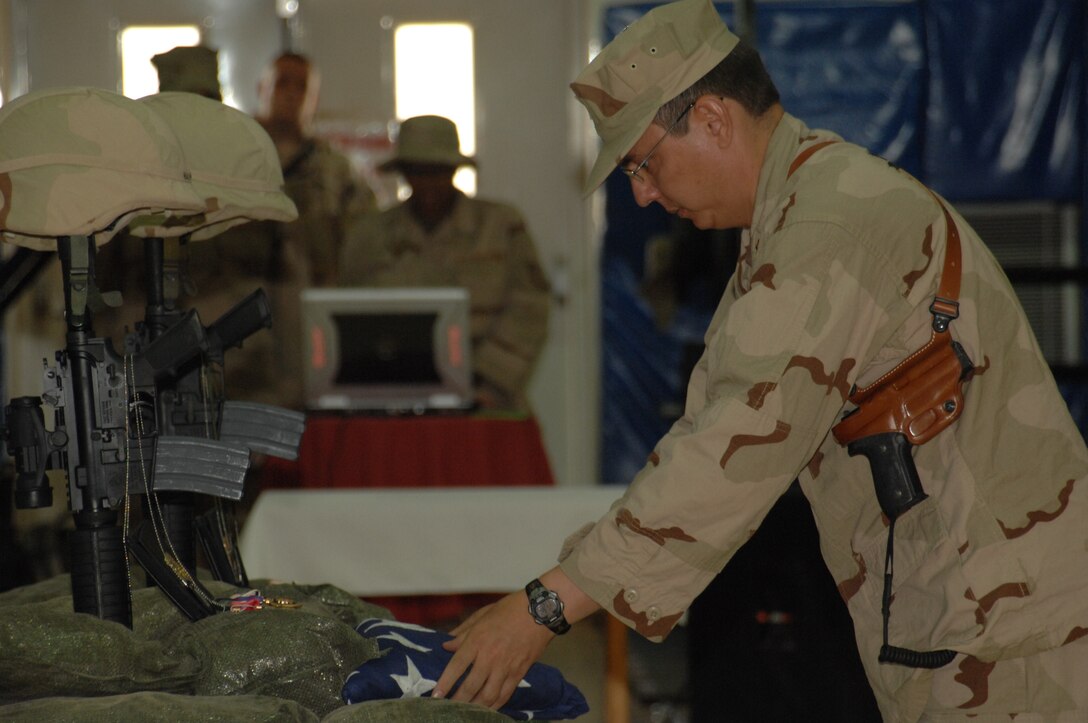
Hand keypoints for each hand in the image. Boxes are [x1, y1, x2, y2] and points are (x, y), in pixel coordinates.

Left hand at [432, 590, 552, 708]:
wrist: (541, 611)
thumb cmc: (510, 609)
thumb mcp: (482, 614)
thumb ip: (463, 632)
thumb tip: (446, 645)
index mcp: (477, 640)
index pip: (456, 666)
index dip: (444, 683)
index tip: (435, 695)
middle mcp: (490, 657)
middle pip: (470, 686)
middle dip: (456, 700)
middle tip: (447, 709)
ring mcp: (506, 667)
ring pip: (487, 695)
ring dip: (474, 707)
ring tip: (464, 713)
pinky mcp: (519, 673)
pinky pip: (505, 695)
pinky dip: (495, 705)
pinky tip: (487, 709)